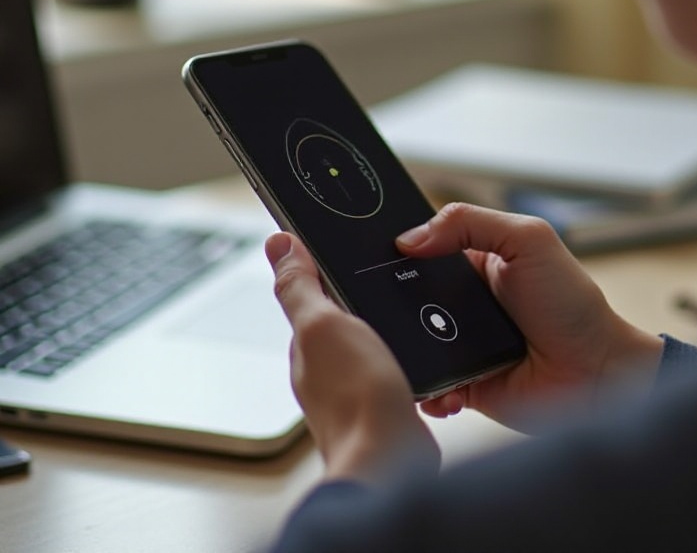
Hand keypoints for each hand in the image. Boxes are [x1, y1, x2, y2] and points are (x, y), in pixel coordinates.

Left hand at [266, 232, 439, 482]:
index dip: (320, 264)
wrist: (390, 458)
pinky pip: (394, 363)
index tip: (336, 239)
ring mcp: (356, 385)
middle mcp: (326, 365)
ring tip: (402, 304)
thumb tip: (277, 242)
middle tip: (379, 266)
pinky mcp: (387, 401)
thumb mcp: (322, 324)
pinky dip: (404, 350)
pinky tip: (418, 347)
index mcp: (307, 342)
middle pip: (340, 315)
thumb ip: (300, 287)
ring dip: (383, 323)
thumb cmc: (355, 396)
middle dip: (356, 292)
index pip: (309, 292)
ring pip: (370, 338)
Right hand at [396, 203, 662, 431]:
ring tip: (403, 351)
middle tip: (375, 308)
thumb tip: (409, 239)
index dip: (397, 251)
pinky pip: (428, 387)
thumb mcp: (528, 239)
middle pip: (407, 298)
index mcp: (474, 261)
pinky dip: (426, 390)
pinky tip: (440, 388)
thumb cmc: (572, 302)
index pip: (423, 249)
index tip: (369, 255)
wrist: (598, 372)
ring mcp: (461, 345)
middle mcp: (462, 302)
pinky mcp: (463, 385)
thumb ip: (470, 223)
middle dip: (389, 304)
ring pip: (411, 343)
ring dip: (403, 349)